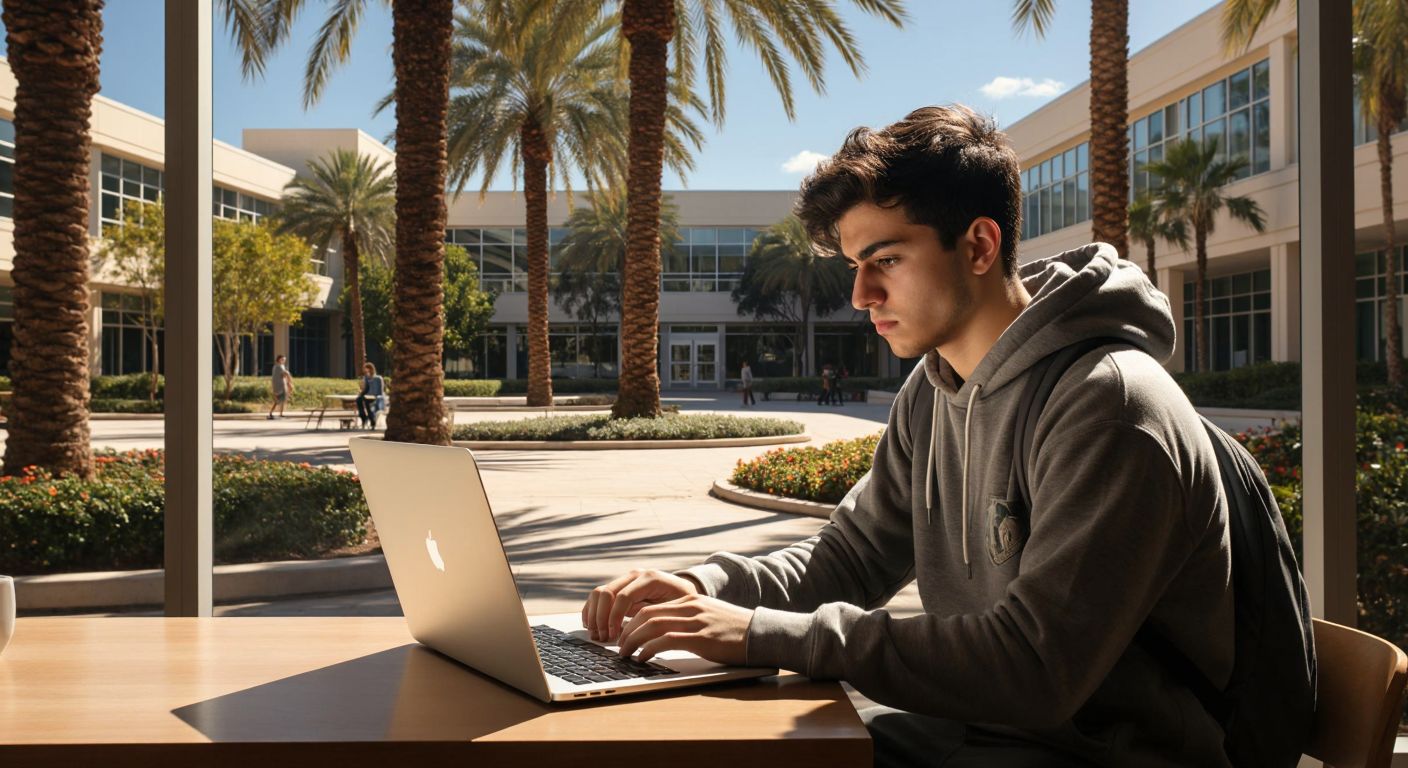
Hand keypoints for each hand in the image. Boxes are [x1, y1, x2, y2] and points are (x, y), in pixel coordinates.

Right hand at [581, 569, 699, 641]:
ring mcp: (625, 580)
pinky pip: (598, 597)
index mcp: (649, 578)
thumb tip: (641, 632)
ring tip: (597, 635)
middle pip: (606, 593)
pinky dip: (591, 611)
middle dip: (601, 618)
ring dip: (594, 616)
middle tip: (603, 638)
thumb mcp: (678, 608)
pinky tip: (592, 627)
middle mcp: (634, 576)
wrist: (684, 593)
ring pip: (598, 594)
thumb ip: (660, 616)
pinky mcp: (619, 589)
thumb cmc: (684, 603)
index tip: (614, 636)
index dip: (615, 617)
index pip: (623, 596)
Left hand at [615, 594, 752, 665]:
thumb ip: (687, 619)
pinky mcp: (701, 637)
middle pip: (647, 614)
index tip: (623, 634)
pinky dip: (650, 648)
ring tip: (625, 653)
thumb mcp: (708, 617)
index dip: (632, 621)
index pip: (651, 606)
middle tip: (618, 645)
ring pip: (652, 625)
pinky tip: (643, 658)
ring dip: (634, 640)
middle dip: (628, 631)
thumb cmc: (735, 631)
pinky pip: (667, 640)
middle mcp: (690, 606)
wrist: (762, 633)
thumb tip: (662, 634)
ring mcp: (696, 621)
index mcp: (690, 600)